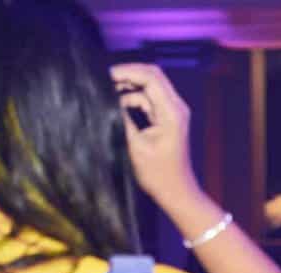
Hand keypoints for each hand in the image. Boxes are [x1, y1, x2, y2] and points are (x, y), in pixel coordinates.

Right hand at [111, 63, 198, 207]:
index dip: (127, 72)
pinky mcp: (166, 118)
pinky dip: (133, 98)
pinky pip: (149, 99)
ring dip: (129, 86)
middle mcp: (175, 106)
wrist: (176, 191)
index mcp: (171, 111)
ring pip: (149, 86)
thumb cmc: (158, 175)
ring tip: (106, 92)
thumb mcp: (136, 146)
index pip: (150, 77)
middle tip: (104, 80)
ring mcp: (172, 111)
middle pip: (152, 76)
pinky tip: (116, 104)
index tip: (106, 76)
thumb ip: (122, 119)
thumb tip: (107, 100)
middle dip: (128, 74)